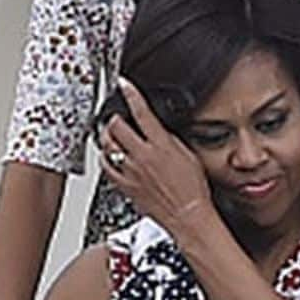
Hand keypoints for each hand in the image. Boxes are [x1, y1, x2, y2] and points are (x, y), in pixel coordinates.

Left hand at [98, 78, 215, 240]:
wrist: (187, 215)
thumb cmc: (192, 190)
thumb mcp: (188, 156)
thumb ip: (170, 141)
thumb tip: (158, 131)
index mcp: (161, 145)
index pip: (141, 112)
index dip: (131, 94)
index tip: (124, 84)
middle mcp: (142, 156)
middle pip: (117, 127)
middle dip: (115, 118)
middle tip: (117, 116)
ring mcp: (130, 171)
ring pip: (108, 146)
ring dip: (107, 136)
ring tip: (111, 134)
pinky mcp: (124, 185)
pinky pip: (107, 168)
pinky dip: (106, 158)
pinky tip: (110, 156)